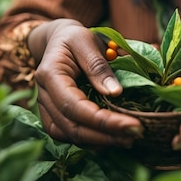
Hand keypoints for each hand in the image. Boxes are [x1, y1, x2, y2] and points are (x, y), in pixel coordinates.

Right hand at [30, 19, 143, 148]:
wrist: (58, 40)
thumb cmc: (74, 38)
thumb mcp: (86, 41)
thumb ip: (98, 66)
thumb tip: (115, 93)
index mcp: (50, 75)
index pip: (74, 106)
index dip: (102, 120)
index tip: (132, 124)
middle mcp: (44, 96)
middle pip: (71, 126)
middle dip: (104, 136)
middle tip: (135, 135)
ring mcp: (46, 108)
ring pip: (69, 135)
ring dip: (99, 142)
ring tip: (128, 139)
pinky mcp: (53, 116)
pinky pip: (69, 134)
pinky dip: (91, 140)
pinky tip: (112, 138)